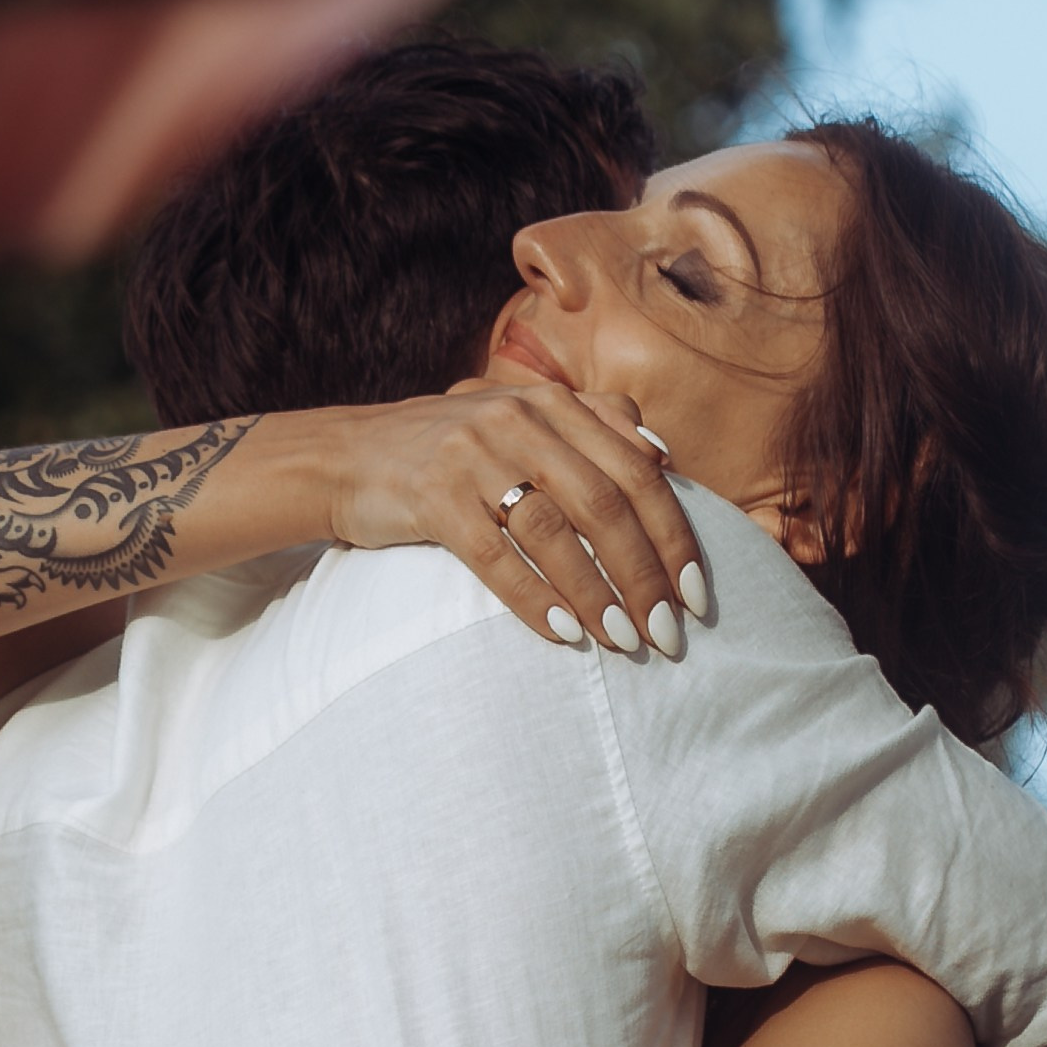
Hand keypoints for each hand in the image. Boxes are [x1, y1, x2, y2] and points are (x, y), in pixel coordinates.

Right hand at [317, 384, 706, 655]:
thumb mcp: (524, 421)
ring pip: (557, 532)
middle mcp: (520, 420)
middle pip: (608, 505)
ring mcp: (473, 455)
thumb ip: (595, 426)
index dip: (677, 537)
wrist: (348, 457)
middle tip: (670, 634)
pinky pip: (495, 556)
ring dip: (599, 595)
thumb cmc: (454, 451)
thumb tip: (666, 459)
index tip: (699, 595)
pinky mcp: (433, 496)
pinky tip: (564, 634)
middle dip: (648, 577)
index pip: (640, 471)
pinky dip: (534, 599)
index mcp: (555, 404)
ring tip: (627, 642)